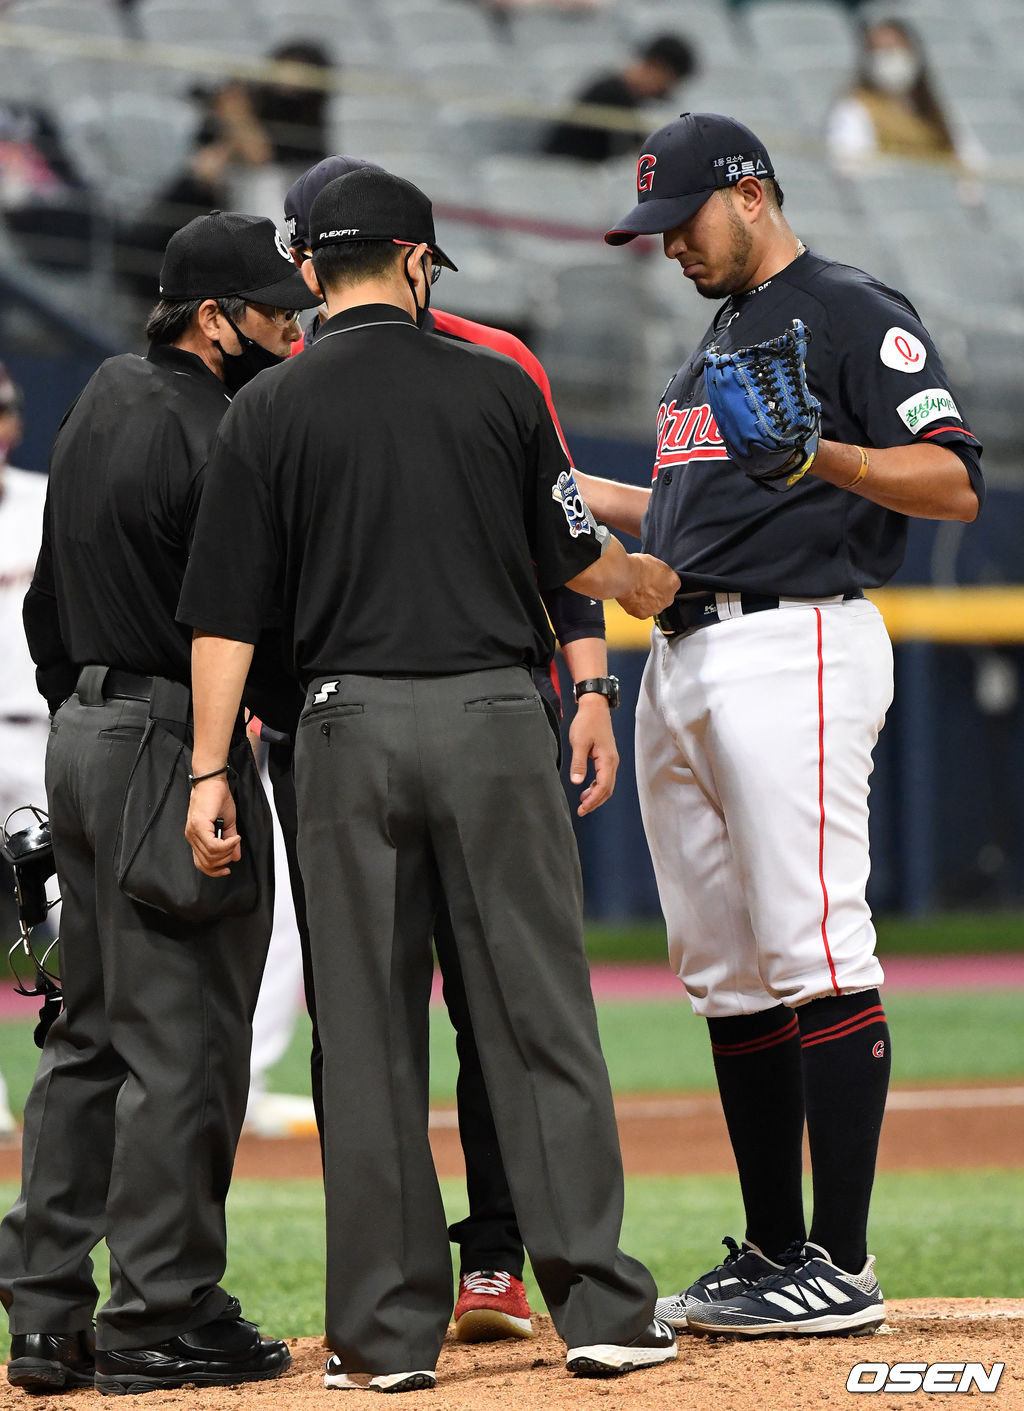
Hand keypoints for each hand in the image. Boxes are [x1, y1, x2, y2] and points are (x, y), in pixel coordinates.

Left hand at [185, 776, 240, 877]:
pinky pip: (213, 846)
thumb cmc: (217, 797)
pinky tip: (234, 837)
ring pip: (211, 856)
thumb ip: (229, 841)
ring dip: (227, 852)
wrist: (212, 781)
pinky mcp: (199, 826)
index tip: (227, 869)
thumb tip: (236, 856)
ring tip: (235, 840)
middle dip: (225, 860)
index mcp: (196, 837)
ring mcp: (194, 832)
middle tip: (234, 849)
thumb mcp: (227, 822)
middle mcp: (192, 836)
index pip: (201, 863)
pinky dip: (227, 845)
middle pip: (207, 863)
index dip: (214, 871)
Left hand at [568, 693, 618, 815]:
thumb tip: (577, 782)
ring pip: (607, 784)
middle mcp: (612, 762)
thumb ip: (578, 763)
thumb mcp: (579, 743)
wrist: (595, 707)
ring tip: (583, 802)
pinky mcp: (606, 757)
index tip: (582, 808)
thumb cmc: (587, 722)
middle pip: (607, 789)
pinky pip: (604, 777)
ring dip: (596, 795)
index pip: (603, 787)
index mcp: (607, 760)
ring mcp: (611, 760)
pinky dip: (597, 786)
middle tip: (582, 810)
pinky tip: (587, 788)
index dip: (593, 800)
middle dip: (595, 802)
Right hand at [617, 554, 679, 618]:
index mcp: (674, 583)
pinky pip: (641, 611)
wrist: (624, 576)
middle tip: (643, 586)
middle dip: (655, 594)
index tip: (653, 580)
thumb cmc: (637, 567)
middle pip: (663, 598)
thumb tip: (656, 574)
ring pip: (652, 606)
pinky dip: (636, 607)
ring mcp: (656, 608)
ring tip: (635, 591)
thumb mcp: (655, 562)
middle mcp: (668, 598)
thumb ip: (660, 572)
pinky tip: (630, 597)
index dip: (661, 582)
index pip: (671, 585)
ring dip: (646, 601)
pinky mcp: (643, 615)